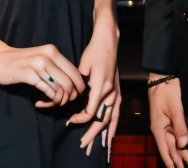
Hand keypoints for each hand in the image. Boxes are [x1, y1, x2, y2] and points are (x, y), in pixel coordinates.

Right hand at [0, 43, 85, 107]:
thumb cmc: (21, 62)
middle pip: (70, 81)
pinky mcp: (29, 75)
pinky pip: (47, 91)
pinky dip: (48, 100)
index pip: (74, 71)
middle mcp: (48, 55)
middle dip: (69, 96)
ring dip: (58, 100)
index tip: (73, 96)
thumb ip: (55, 67)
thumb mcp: (41, 59)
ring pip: (60, 87)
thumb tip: (72, 84)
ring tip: (51, 103)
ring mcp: (38, 64)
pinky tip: (40, 103)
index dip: (78, 86)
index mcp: (53, 51)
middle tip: (60, 102)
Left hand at [66, 17, 120, 156]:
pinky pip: (117, 112)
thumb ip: (79, 85)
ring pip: (111, 118)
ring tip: (100, 147)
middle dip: (92, 134)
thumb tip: (71, 98)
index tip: (70, 120)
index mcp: (101, 86)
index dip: (80, 119)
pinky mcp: (118, 90)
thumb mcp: (82, 66)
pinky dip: (114, 124)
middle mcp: (110, 92)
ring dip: (105, 133)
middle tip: (83, 145)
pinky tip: (111, 134)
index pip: (90, 112)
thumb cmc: (93, 51)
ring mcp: (116, 91)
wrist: (108, 41)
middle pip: (102, 119)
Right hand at [148, 74, 187, 167]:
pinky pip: (174, 134)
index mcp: (158, 128)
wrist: (162, 78)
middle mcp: (160, 129)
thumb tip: (184, 143)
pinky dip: (180, 142)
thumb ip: (180, 126)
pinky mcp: (168, 120)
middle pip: (170, 147)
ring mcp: (164, 124)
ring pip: (173, 142)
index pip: (164, 149)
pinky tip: (184, 147)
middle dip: (178, 159)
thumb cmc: (166, 92)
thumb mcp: (175, 108)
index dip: (170, 160)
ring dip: (181, 152)